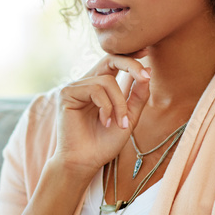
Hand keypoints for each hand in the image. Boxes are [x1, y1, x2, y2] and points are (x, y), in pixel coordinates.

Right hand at [53, 53, 150, 174]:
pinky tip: (105, 122)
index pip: (114, 63)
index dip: (130, 56)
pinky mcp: (67, 94)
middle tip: (144, 76)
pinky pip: (95, 90)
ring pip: (107, 81)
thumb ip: (137, 96)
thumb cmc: (104, 144)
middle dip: (130, 64)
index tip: (146, 52)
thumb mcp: (129, 118)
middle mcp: (87, 84)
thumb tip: (147, 72)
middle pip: (109, 59)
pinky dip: (106, 107)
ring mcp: (76, 88)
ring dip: (119, 104)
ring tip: (119, 123)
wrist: (86, 162)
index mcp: (100, 88)